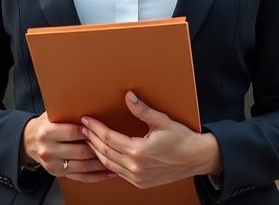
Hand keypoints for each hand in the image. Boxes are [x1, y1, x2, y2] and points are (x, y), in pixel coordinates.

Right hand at [21, 112, 115, 182]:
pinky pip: (80, 178)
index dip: (89, 131)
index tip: (102, 129)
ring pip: (83, 166)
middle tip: (114, 145)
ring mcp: (53, 165)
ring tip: (116, 159)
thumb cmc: (45, 124)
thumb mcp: (52, 114)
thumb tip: (90, 102)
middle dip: (98, 148)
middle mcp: (48, 150)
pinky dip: (96, 176)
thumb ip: (67, 111)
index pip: (73, 133)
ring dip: (101, 163)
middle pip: (80, 151)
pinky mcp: (58, 174)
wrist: (28, 141)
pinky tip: (108, 173)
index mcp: (47, 132)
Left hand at [81, 91, 221, 188]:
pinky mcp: (140, 182)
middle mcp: (136, 167)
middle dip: (92, 139)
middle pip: (105, 152)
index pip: (109, 138)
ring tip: (89, 140)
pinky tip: (103, 155)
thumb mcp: (162, 121)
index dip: (96, 128)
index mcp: (139, 151)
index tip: (86, 120)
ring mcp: (137, 177)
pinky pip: (118, 173)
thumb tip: (128, 96)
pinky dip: (108, 163)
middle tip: (82, 128)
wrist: (196, 159)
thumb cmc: (182, 139)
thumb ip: (143, 110)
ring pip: (109, 164)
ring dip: (97, 152)